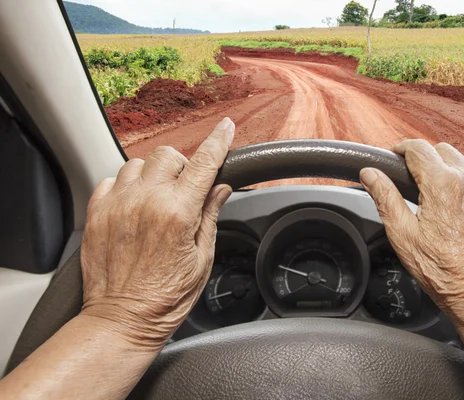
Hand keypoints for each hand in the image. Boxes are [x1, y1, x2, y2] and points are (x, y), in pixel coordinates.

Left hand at [80, 118, 234, 348]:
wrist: (122, 321)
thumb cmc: (165, 298)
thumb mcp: (201, 259)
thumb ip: (209, 216)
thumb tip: (220, 189)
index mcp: (178, 213)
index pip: (203, 164)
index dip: (218, 142)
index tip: (226, 128)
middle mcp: (146, 202)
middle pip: (167, 156)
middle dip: (181, 166)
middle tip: (184, 189)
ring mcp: (118, 206)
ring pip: (137, 163)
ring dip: (152, 175)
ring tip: (155, 199)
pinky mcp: (97, 214)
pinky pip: (110, 180)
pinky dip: (125, 186)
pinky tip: (133, 207)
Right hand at [360, 140, 463, 323]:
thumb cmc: (444, 271)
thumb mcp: (403, 235)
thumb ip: (385, 198)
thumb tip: (370, 174)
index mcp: (442, 184)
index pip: (417, 148)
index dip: (401, 149)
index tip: (395, 157)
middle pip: (442, 150)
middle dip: (425, 160)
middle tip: (414, 181)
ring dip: (450, 169)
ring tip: (439, 194)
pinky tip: (463, 202)